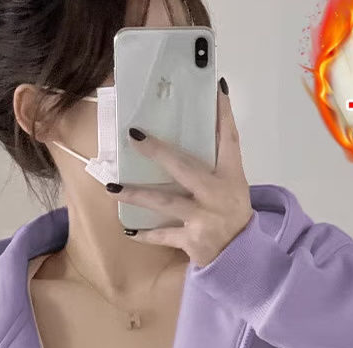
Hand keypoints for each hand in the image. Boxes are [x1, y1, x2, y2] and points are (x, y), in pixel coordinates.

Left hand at [104, 77, 253, 268]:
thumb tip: (197, 121)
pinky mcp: (193, 241)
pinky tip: (129, 231)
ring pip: (165, 203)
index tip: (215, 87)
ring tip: (112, 188)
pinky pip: (163, 236)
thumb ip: (217, 158)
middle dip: (159, 152)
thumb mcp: (233, 184)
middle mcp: (217, 194)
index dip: (223, 113)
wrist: (240, 255)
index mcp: (231, 176)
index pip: (229, 138)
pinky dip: (146, 235)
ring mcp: (204, 218)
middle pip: (185, 168)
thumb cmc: (231, 212)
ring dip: (137, 194)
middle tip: (134, 136)